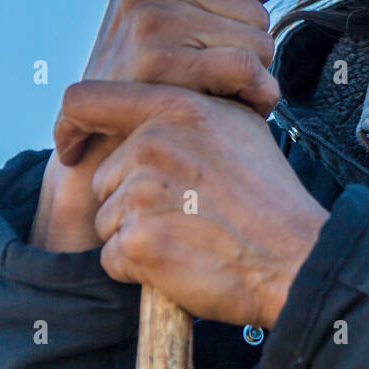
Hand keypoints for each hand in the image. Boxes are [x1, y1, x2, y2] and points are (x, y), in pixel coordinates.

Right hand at [29, 0, 295, 252]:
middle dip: (252, 53)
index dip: (244, 13)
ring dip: (256, 81)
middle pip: (257, 11)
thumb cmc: (162, 89)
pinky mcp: (154, 65)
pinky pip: (247, 70)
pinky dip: (259, 96)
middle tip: (217, 85)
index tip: (212, 46)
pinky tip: (238, 112)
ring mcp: (144, 22)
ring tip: (222, 99)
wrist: (109, 156)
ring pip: (259, 42)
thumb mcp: (193, 28)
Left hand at [53, 79, 328, 326]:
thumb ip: (190, 111)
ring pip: (107, 219)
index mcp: (177, 107)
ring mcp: (143, 191)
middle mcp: (155, 142)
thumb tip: (152, 109)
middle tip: (188, 211)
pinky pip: (113, 258)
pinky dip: (140, 268)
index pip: (86, 100)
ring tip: (191, 234)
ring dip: (138, 234)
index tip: (73, 148)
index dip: (71, 126)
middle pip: (104, 176)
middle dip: (132, 199)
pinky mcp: (139, 241)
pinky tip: (182, 259)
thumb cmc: (269, 198)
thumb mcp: (239, 128)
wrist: (296, 256)